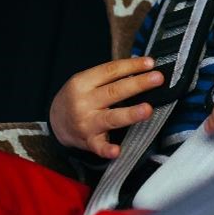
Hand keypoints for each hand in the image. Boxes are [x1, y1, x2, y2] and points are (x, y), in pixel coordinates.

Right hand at [48, 57, 164, 158]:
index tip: (151, 63)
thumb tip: (141, 66)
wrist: (55, 122)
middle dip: (138, 84)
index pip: (110, 71)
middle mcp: (84, 102)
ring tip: (147, 109)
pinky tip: (117, 151)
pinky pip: (99, 147)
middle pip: (114, 91)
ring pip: (111, 118)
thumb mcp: (85, 81)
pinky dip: (107, 150)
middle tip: (158, 78)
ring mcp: (86, 123)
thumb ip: (109, 76)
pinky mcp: (88, 141)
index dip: (131, 66)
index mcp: (83, 82)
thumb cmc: (77, 98)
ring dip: (130, 114)